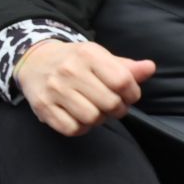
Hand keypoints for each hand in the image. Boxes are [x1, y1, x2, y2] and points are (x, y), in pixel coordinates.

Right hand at [17, 40, 153, 136]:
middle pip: (110, 103)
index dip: (132, 94)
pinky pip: (72, 128)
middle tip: (109, 104)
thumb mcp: (98, 57)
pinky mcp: (43, 106)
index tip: (126, 94)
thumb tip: (149, 67)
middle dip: (116, 109)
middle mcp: (69, 70)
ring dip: (97, 118)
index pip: (123, 81)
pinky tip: (77, 115)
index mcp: (87, 54)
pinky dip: (79, 127)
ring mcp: (54, 89)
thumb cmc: (74, 61)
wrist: (34, 60)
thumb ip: (126, 67)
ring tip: (92, 108)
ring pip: (92, 118)